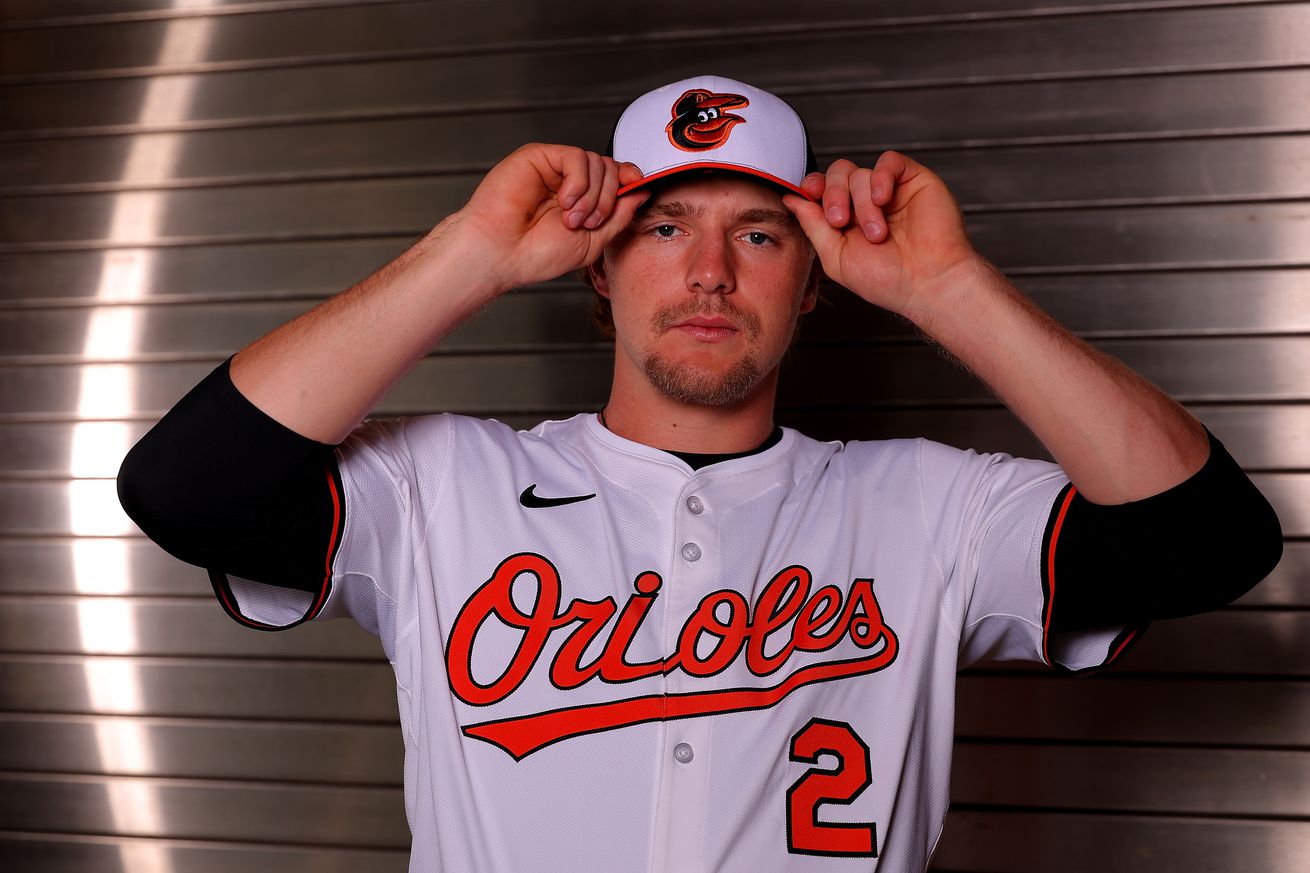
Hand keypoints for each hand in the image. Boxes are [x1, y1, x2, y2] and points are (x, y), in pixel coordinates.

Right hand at [451, 144, 648, 292]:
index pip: (616, 178)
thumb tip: (641, 191)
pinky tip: (564, 201)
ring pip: (597, 162)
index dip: (629, 181)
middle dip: (608, 197)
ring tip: (572, 219)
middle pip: (611, 168)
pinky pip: (576, 157)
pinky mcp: (538, 157)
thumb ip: (619, 216)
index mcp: (582, 200)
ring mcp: (554, 168)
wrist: (502, 253)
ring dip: (592, 195)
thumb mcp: (594, 241)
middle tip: (589, 222)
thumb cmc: (537, 254)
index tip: (636, 189)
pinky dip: (578, 181)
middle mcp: (569, 182)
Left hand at [782, 152, 976, 318]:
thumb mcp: (836, 256)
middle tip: (840, 221)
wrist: (928, 282)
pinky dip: (880, 177)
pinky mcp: (914, 180)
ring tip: (877, 233)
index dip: (812, 187)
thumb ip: (812, 225)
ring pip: (860, 173)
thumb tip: (790, 199)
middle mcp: (866, 202)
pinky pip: (889, 161)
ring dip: (862, 204)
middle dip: (832, 195)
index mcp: (846, 219)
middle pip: (837, 174)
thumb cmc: (886, 279)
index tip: (808, 194)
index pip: (822, 189)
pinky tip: (882, 199)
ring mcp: (890, 190)